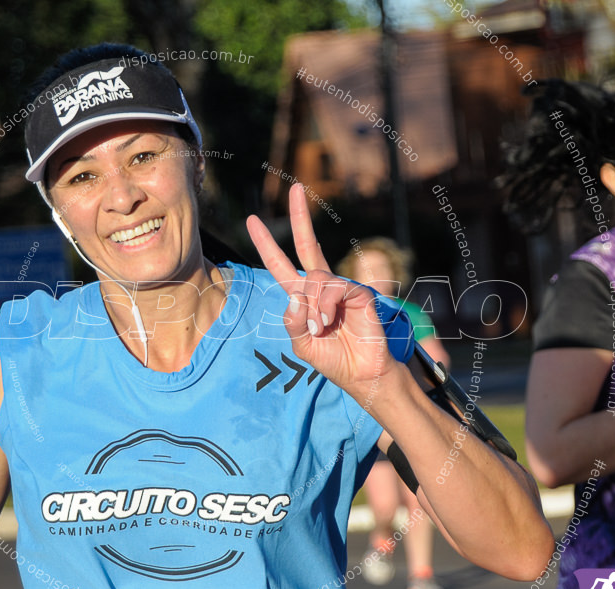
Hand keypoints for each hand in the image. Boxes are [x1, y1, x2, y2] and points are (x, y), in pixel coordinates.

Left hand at [245, 183, 399, 395]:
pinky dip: (325, 306)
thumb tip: (294, 295)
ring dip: (312, 307)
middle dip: (301, 216)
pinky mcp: (359, 293)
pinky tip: (328, 322)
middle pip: (308, 244)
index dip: (267, 244)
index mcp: (304, 297)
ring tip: (320, 329)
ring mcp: (341, 287)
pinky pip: (334, 287)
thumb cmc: (334, 360)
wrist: (361, 375)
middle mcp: (322, 286)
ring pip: (315, 278)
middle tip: (296, 188)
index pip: (282, 265)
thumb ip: (292, 321)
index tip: (253, 221)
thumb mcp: (301, 344)